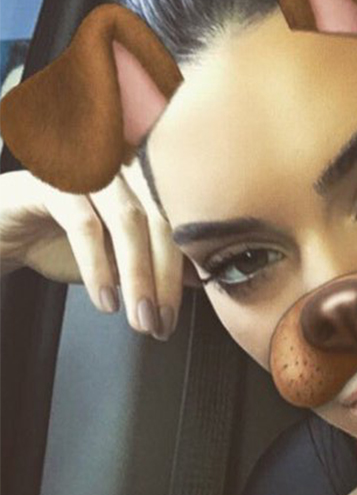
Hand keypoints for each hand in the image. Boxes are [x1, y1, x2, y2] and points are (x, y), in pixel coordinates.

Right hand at [0, 164, 199, 339]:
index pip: (179, 226)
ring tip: (140, 319)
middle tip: (161, 323)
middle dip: (164, 280)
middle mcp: (124, 171)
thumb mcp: (117, 258)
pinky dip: (97, 266)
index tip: (176, 316)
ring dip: (138, 276)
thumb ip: (155, 262)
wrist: (1, 230)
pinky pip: (84, 225)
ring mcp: (91, 172)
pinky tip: (105, 300)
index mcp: (145, 184)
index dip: (183, 273)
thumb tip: (199, 278)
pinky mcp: (54, 184)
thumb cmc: (61, 240)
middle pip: (160, 223)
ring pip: (128, 222)